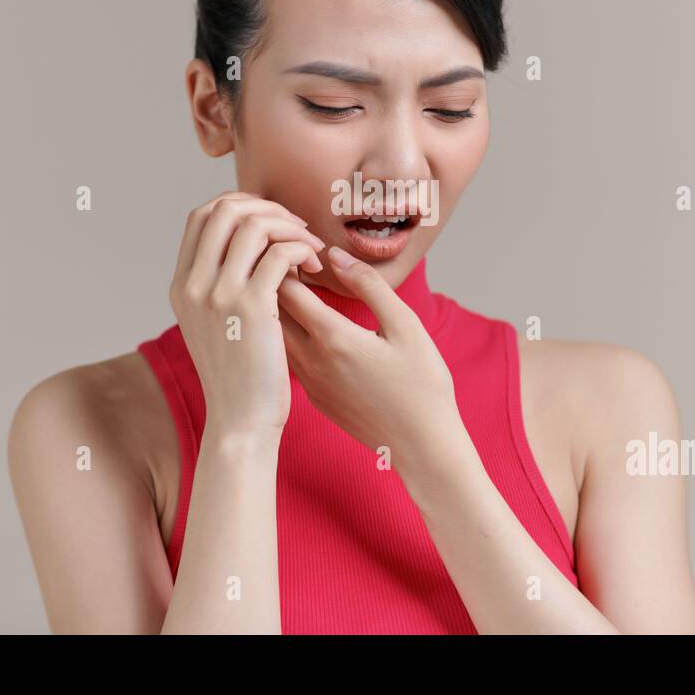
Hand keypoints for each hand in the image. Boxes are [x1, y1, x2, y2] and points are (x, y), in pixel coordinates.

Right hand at [168, 191, 325, 439]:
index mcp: (181, 285)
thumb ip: (220, 286)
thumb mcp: (214, 326)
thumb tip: (251, 247)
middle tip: (297, 230)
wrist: (241, 422)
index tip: (272, 224)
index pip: (203, 216)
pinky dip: (303, 250)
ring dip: (291, 229)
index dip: (241, 206)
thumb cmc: (240, 376)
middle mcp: (193, 284)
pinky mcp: (251, 307)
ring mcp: (218, 294)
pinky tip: (316, 269)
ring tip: (312, 251)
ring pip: (254, 225)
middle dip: (268, 208)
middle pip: (225, 209)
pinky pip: (279, 253)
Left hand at [275, 246, 462, 472]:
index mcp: (332, 337)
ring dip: (279, 310)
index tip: (304, 248)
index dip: (288, 261)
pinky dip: (289, 336)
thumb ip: (368, 286)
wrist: (423, 446)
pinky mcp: (314, 398)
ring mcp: (309, 383)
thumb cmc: (423, 385)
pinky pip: (290, 358)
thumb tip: (334, 256)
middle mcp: (311, 361)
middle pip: (271, 311)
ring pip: (276, 336)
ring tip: (298, 289)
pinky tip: (309, 326)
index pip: (286, 288)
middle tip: (294, 262)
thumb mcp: (405, 325)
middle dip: (275, 281)